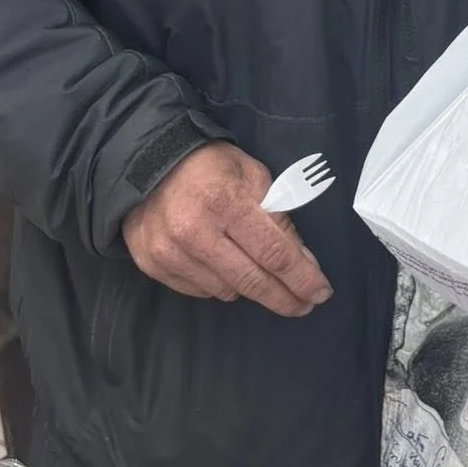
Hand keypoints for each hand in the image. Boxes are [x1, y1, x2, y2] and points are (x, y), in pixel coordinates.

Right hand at [121, 142, 332, 318]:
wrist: (147, 162)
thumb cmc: (210, 166)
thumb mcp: (253, 176)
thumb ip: (279, 216)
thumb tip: (303, 262)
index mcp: (224, 201)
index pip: (274, 252)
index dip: (301, 277)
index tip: (321, 292)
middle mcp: (194, 232)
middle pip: (253, 280)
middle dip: (285, 297)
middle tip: (305, 305)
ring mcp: (170, 253)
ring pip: (227, 290)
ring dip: (251, 287)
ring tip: (262, 276)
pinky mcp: (153, 266)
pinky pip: (201, 291)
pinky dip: (219, 284)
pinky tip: (226, 268)